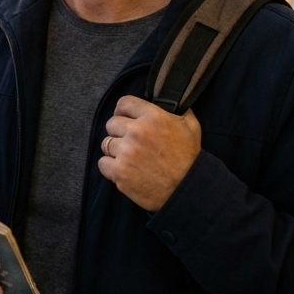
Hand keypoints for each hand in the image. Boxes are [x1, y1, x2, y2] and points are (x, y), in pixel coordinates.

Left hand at [97, 96, 201, 212]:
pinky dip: (110, 167)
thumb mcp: (191, 127)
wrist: (187, 191)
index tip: (125, 118)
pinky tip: (123, 170)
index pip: (124, 103)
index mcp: (153, 117)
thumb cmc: (190, 159)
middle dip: (119, 132)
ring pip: (106, 143)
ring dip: (115, 150)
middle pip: (111, 124)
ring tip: (129, 158)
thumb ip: (179, 111)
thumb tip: (172, 103)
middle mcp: (137, 131)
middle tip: (130, 142)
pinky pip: (103, 163)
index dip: (123, 110)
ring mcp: (126, 152)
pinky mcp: (119, 172)